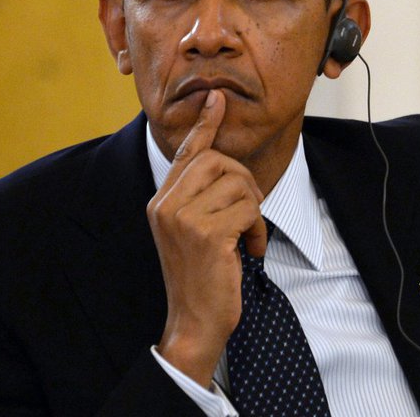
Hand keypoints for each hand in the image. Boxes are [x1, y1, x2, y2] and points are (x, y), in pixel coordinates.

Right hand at [148, 89, 265, 387]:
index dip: (205, 124)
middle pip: (218, 160)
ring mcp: (183, 218)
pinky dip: (257, 228)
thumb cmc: (200, 277)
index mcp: (161, 201)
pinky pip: (248, 208)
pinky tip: (250, 249)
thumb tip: (227, 166)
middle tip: (249, 211)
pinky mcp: (205, 233)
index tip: (217, 98)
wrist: (193, 321)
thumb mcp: (193, 232)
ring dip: (254, 210)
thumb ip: (201, 199)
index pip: (185, 152)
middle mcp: (166, 204)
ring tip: (247, 236)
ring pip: (238, 184)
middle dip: (245, 180)